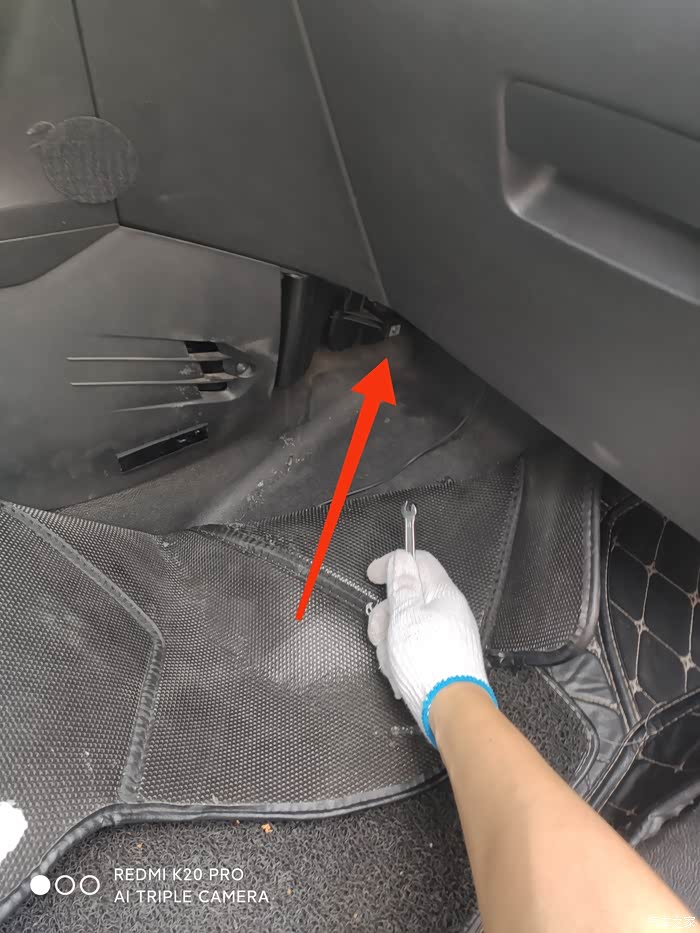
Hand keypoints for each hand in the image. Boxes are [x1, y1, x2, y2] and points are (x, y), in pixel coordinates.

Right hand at [366, 549, 496, 745]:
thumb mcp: (405, 616)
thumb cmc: (429, 662)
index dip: (392, 564)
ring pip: (407, 624)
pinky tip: (399, 671)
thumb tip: (400, 559)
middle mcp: (449, 611)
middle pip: (408, 596)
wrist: (452, 708)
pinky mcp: (442, 656)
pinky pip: (414, 646)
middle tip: (379, 632)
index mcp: (443, 593)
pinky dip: (401, 655)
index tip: (372, 575)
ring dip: (391, 639)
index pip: (419, 561)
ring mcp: (447, 634)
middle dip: (386, 613)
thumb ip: (401, 586)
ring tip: (391, 659)